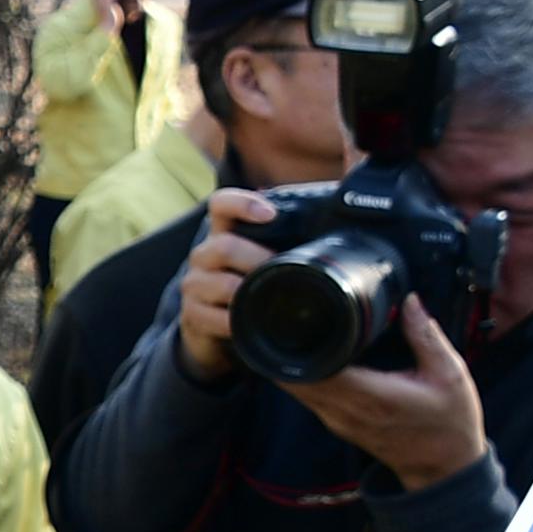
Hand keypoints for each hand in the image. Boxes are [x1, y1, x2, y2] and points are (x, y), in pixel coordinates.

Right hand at [175, 188, 286, 382]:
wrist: (219, 328)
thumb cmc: (251, 286)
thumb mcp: (265, 259)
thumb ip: (288, 240)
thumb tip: (340, 219)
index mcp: (223, 233)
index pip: (221, 204)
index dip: (242, 204)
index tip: (271, 214)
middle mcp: (204, 254)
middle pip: (224, 246)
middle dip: (258, 259)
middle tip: (284, 270)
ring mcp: (195, 284)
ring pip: (220, 283)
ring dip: (249, 291)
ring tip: (271, 297)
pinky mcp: (192, 314)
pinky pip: (214, 317)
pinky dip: (237, 320)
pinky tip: (252, 321)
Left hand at [281, 298, 489, 490]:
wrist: (445, 469)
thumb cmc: (450, 422)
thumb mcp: (449, 374)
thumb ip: (426, 336)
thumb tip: (409, 301)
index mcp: (371, 396)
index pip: (317, 368)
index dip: (301, 343)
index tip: (299, 318)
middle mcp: (346, 411)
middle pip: (296, 378)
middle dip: (290, 348)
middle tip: (292, 318)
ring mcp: (337, 421)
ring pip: (298, 389)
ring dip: (295, 363)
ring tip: (299, 333)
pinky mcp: (337, 425)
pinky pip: (309, 397)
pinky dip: (305, 377)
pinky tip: (315, 356)